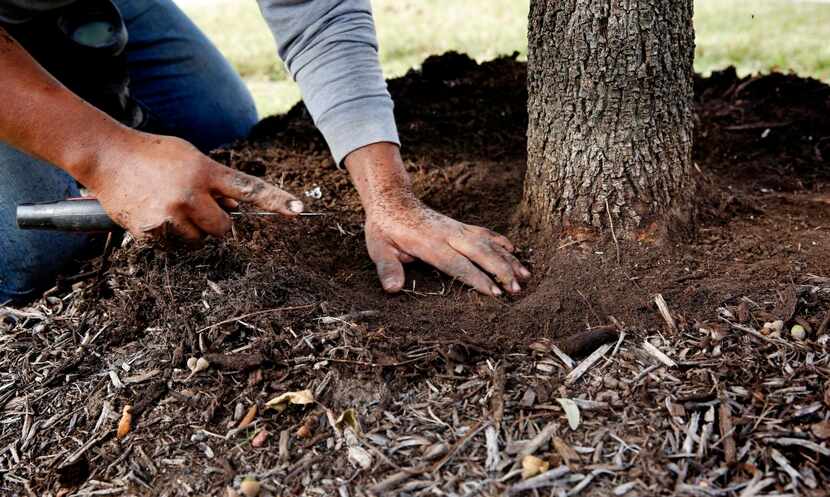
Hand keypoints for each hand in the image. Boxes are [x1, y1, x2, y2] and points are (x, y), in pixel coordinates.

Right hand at [83, 131, 302, 242]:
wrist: (106, 155)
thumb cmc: (153, 155)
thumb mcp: (191, 158)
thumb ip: (215, 183)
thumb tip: (235, 210)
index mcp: (205, 171)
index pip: (249, 189)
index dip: (276, 200)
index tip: (299, 209)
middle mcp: (191, 194)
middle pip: (225, 229)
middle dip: (217, 224)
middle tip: (196, 208)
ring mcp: (171, 214)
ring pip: (198, 241)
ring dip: (190, 231)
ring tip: (167, 206)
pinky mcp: (151, 231)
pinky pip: (174, 246)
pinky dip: (168, 236)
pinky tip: (153, 214)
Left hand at [364, 197, 530, 294]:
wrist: (392, 200)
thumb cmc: (384, 228)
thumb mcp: (378, 248)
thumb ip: (388, 268)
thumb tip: (392, 289)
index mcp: (430, 243)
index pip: (458, 264)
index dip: (477, 278)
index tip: (495, 292)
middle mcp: (449, 234)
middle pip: (481, 252)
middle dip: (501, 270)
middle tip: (518, 288)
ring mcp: (457, 228)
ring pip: (488, 243)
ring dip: (508, 259)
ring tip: (526, 275)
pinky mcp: (460, 226)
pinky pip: (485, 233)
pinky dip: (501, 242)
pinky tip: (515, 251)